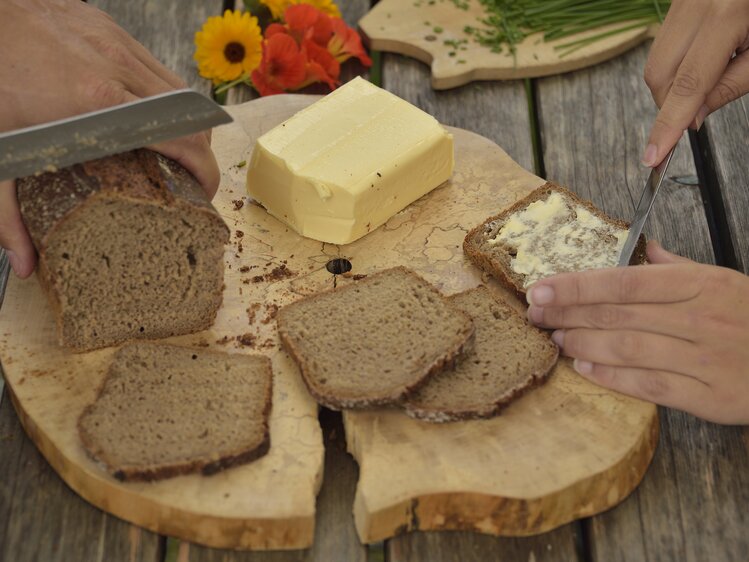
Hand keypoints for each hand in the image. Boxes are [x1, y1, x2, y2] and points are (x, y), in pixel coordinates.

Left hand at [0, 0, 219, 277]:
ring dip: (187, 123)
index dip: (204, 170)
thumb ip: (7, 214)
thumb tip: (24, 263)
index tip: (202, 194)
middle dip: (202, 152)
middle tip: (190, 180)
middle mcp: (116, 70)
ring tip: (175, 149)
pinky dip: (164, 96)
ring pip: (180, 91)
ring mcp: (116, 44)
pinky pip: (157, 67)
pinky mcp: (109, 29)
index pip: (181, 138)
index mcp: (94, 105)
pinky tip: (147, 113)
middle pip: (191, 117)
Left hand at [525, 241, 748, 424]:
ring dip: (582, 343)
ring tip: (553, 338)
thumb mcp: (723, 281)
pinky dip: (612, 376)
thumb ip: (677, 267)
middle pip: (617, 314)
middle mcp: (699, 319)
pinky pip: (650, 385)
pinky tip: (584, 367)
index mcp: (699, 285)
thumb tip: (640, 249)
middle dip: (567, 313)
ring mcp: (704, 359)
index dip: (576, 286)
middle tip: (534, 314)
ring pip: (627, 348)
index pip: (623, 282)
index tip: (540, 288)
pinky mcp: (709, 396)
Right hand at [641, 0, 748, 165]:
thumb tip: (693, 117)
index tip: (654, 154)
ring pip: (656, 61)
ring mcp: (683, 2)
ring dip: (673, 84)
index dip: (669, 123)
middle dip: (670, 103)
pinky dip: (676, 64)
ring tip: (709, 75)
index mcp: (727, 14)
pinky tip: (700, 61)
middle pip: (659, 73)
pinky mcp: (678, 3)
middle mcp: (697, 4)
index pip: (688, 84)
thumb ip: (730, 86)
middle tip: (697, 112)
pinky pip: (663, 44)